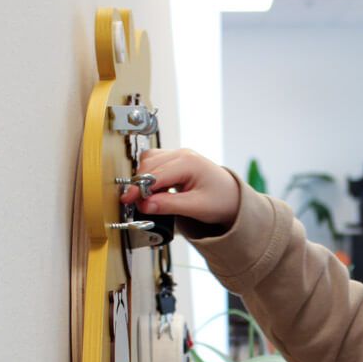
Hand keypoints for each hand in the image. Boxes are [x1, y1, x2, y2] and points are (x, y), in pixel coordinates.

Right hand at [119, 148, 240, 226]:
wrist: (235, 198)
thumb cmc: (223, 200)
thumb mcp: (196, 207)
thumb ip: (169, 205)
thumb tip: (145, 205)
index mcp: (189, 162)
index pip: (155, 174)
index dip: (139, 188)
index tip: (128, 200)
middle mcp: (182, 154)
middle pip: (148, 164)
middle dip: (140, 184)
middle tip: (138, 204)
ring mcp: (179, 156)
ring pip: (149, 161)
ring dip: (143, 178)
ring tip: (149, 198)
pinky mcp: (176, 162)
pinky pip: (155, 164)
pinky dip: (150, 176)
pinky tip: (155, 191)